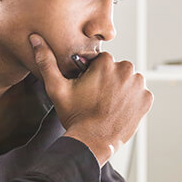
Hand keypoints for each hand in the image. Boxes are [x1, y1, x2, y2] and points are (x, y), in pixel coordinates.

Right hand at [29, 33, 152, 165]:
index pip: (101, 61)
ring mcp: (139, 85)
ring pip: (128, 80)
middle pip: (116, 69)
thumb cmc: (75, 115)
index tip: (87, 89)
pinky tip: (118, 110)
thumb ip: (46, 61)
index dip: (93, 75)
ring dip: (120, 89)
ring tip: (107, 104)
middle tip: (96, 98)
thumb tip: (35, 38)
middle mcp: (127, 70)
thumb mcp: (56, 88)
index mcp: (107, 62)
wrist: (93, 142)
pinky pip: (139, 94)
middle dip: (108, 80)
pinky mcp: (146, 99)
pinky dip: (131, 100)